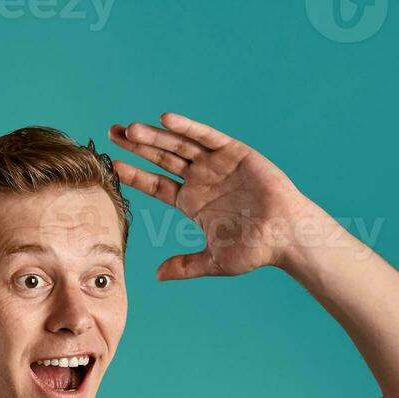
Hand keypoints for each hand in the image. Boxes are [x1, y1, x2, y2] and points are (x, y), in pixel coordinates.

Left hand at [107, 113, 313, 280]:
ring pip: (178, 145)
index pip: (155, 185)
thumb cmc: (255, 249)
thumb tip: (157, 276)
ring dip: (155, 136)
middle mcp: (200, 179)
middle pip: (161, 158)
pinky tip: (165, 120)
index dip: (134, 175)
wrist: (286, 236)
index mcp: (191, 202)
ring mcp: (216, 164)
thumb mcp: (214, 260)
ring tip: (131, 130)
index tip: (112, 166)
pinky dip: (187, 127)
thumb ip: (186, 265)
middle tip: (112, 133)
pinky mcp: (234, 152)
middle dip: (137, 146)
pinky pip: (206, 136)